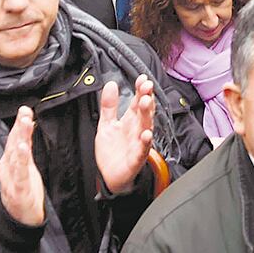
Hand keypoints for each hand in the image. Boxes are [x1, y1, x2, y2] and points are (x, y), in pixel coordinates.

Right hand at [0, 107, 45, 226]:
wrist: (20, 217)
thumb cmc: (23, 188)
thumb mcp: (25, 165)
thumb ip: (26, 146)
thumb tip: (28, 125)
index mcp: (9, 161)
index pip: (14, 139)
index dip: (19, 124)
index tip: (25, 109)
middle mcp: (7, 168)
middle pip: (13, 144)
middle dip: (19, 127)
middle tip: (25, 111)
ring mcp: (11, 178)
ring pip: (15, 155)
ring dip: (20, 138)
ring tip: (25, 124)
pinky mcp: (19, 189)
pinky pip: (20, 173)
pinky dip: (21, 160)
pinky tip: (23, 148)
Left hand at [95, 75, 155, 194]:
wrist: (110, 176)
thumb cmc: (112, 150)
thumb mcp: (106, 124)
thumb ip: (109, 105)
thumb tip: (111, 84)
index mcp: (130, 120)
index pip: (137, 101)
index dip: (141, 90)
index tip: (142, 78)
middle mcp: (137, 129)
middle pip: (144, 111)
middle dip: (146, 98)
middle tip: (146, 87)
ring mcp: (138, 143)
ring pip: (146, 126)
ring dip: (147, 115)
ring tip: (146, 103)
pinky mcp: (136, 158)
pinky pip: (143, 149)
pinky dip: (146, 142)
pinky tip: (146, 134)